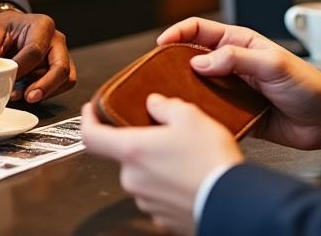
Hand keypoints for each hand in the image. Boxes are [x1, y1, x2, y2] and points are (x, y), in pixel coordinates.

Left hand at [0, 10, 75, 102]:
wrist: (9, 29)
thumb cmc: (4, 29)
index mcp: (41, 25)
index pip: (35, 51)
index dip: (20, 69)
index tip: (6, 80)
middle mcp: (56, 39)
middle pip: (60, 67)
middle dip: (45, 86)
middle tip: (28, 97)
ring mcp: (62, 54)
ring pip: (65, 78)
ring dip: (45, 91)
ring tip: (21, 94)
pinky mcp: (62, 67)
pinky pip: (64, 84)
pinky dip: (48, 93)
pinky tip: (29, 91)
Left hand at [81, 97, 241, 234]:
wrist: (233, 201)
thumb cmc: (211, 161)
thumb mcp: (190, 117)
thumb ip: (166, 106)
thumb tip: (156, 103)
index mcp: (132, 150)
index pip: (91, 136)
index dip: (87, 120)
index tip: (91, 111)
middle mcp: (133, 179)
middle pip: (126, 155)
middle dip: (143, 144)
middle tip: (167, 135)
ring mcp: (146, 201)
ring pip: (144, 176)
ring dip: (158, 166)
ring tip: (186, 158)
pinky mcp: (161, 217)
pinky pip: (159, 195)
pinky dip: (170, 185)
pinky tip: (190, 178)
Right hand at [158, 17, 320, 150]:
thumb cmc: (309, 85)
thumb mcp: (274, 65)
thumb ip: (238, 59)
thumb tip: (200, 61)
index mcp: (240, 43)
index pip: (200, 30)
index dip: (178, 33)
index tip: (162, 44)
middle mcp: (233, 64)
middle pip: (192, 59)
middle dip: (172, 64)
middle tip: (156, 75)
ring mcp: (232, 89)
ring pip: (198, 87)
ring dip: (184, 93)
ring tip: (168, 100)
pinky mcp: (235, 114)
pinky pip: (210, 113)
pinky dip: (199, 117)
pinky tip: (192, 122)